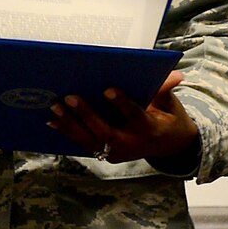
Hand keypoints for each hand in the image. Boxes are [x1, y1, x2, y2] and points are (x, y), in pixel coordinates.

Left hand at [49, 69, 199, 164]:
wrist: (169, 146)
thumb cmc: (167, 118)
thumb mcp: (170, 105)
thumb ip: (165, 89)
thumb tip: (175, 74)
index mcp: (150, 129)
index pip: (135, 116)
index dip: (122, 104)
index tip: (107, 89)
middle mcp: (132, 144)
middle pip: (106, 132)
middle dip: (87, 116)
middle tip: (70, 97)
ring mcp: (117, 152)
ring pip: (91, 141)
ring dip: (71, 124)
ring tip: (55, 107)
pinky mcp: (105, 154)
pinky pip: (84, 144)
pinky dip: (67, 132)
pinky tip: (52, 121)